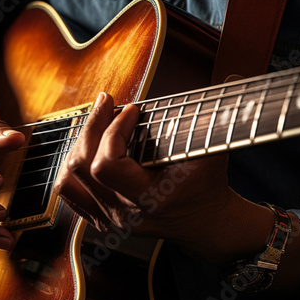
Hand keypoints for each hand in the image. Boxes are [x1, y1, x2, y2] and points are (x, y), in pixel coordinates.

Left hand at [54, 92, 273, 265]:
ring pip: (70, 180)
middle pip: (83, 168)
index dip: (114, 130)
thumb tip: (230, 75)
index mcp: (149, 200)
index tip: (130, 110)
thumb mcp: (212, 153)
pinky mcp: (102, 221)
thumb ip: (213, 118)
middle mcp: (124, 214)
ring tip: (95, 124)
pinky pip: (71, 193)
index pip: (107, 164)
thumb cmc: (208, 188)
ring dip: (78, 146)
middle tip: (106, 103)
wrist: (205, 223)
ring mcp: (110, 221)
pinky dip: (74, 167)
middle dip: (92, 126)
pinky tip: (86, 148)